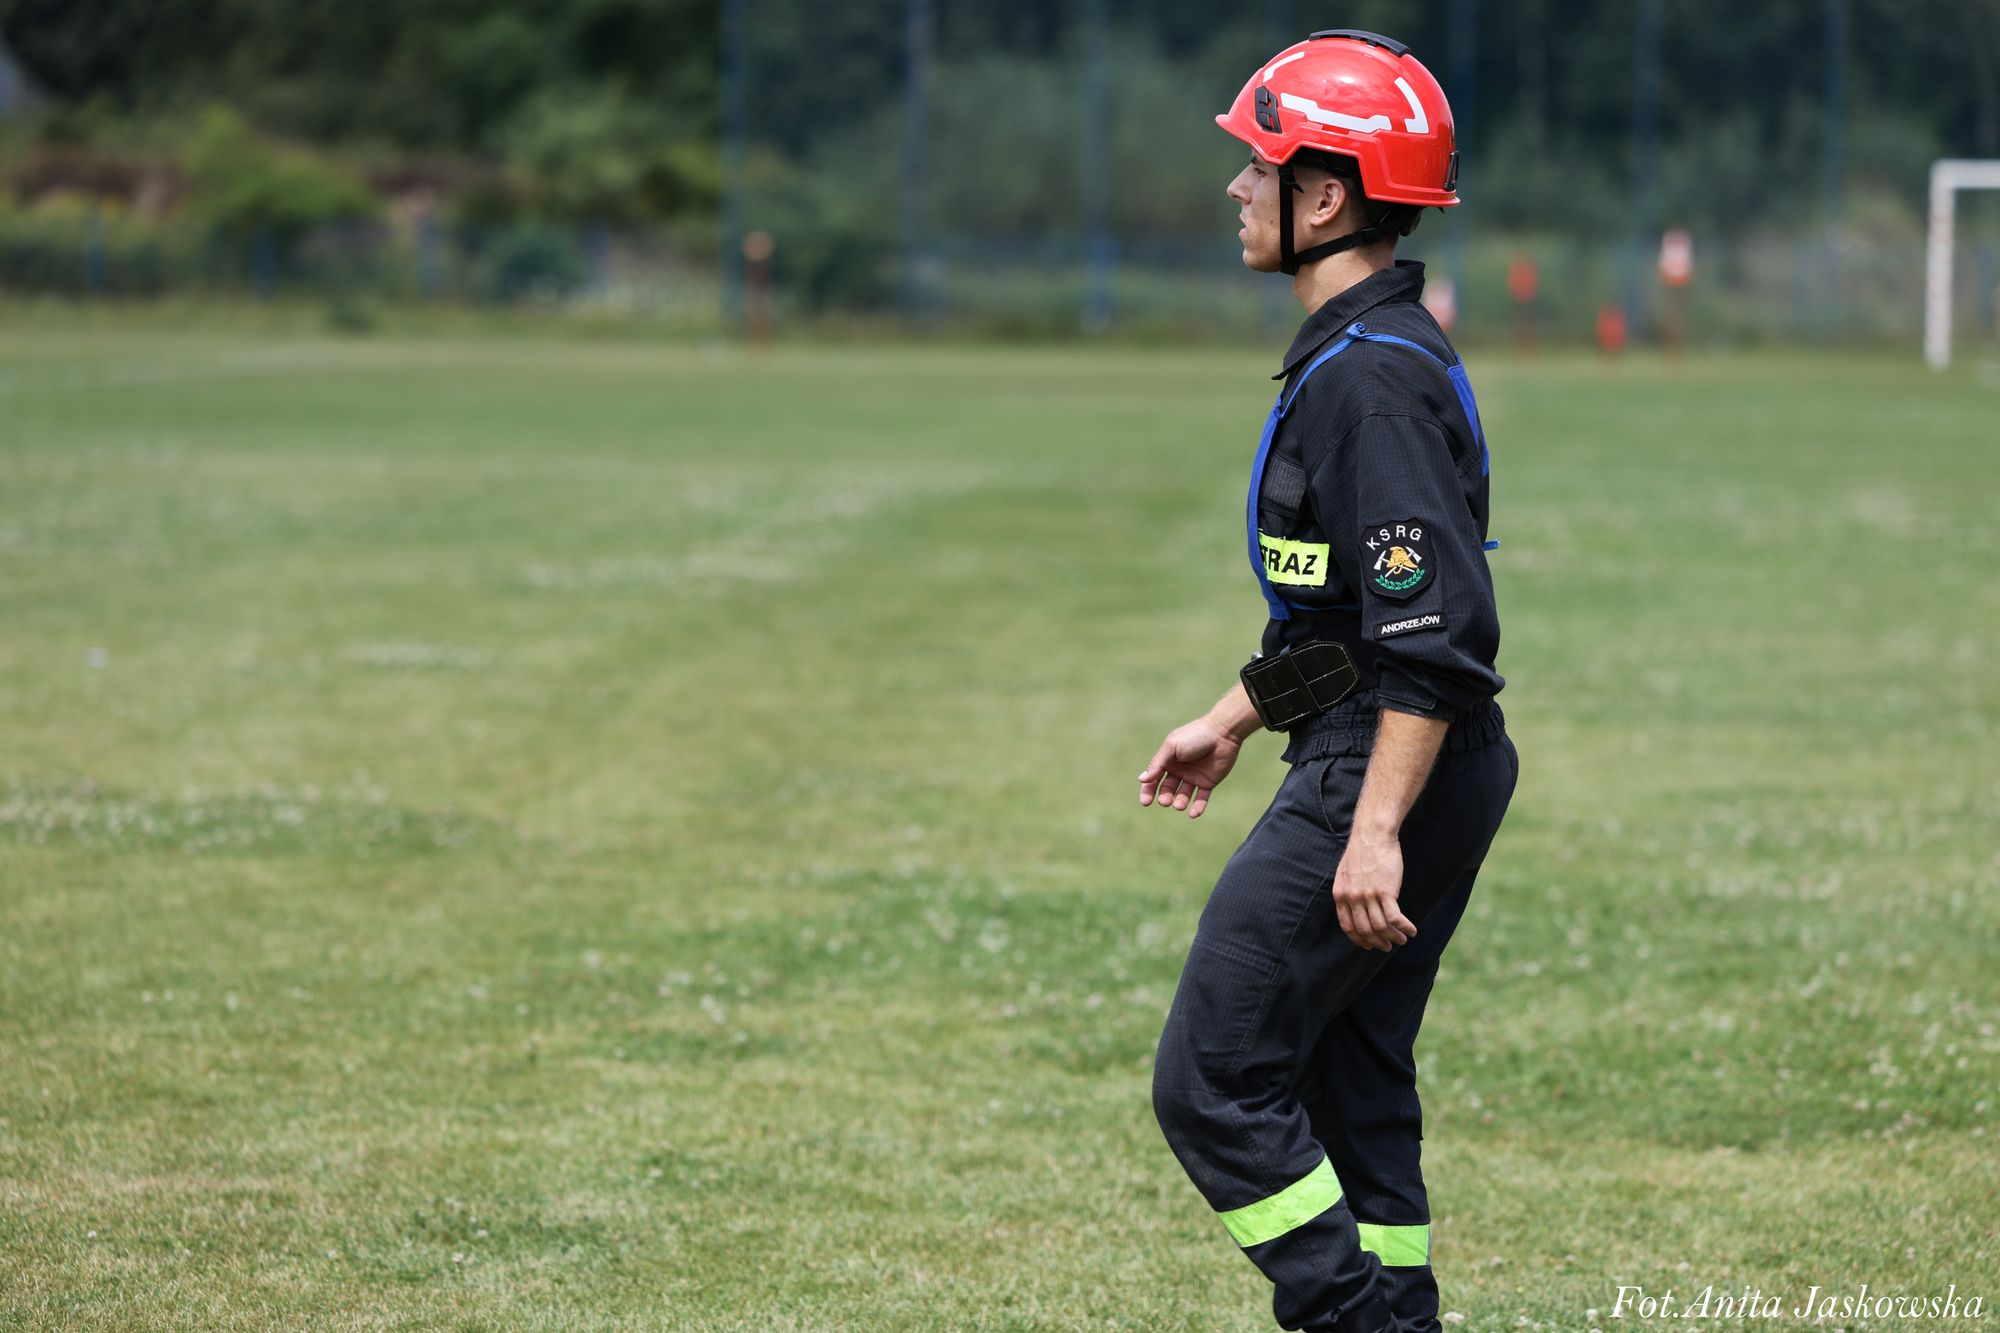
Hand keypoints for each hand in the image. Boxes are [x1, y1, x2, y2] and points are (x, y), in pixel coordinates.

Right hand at [1138, 718, 1242, 818]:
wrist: (1223, 733)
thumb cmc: (1195, 736)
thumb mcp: (1172, 747)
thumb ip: (1157, 764)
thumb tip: (1141, 780)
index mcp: (1168, 760)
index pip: (1154, 778)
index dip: (1148, 791)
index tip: (1146, 802)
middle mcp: (1179, 770)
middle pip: (1167, 789)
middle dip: (1165, 797)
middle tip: (1166, 801)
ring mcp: (1194, 777)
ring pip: (1183, 795)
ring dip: (1179, 802)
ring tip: (1179, 805)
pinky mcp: (1208, 782)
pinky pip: (1201, 798)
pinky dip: (1197, 807)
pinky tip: (1193, 814)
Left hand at [1331, 830, 1417, 950]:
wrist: (1373, 833)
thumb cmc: (1362, 850)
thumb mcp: (1346, 873)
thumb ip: (1348, 891)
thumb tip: (1355, 907)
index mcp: (1340, 895)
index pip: (1348, 926)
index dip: (1359, 939)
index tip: (1369, 944)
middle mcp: (1352, 898)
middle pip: (1365, 930)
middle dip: (1378, 942)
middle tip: (1388, 946)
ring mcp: (1368, 896)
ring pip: (1381, 927)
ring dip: (1394, 937)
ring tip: (1402, 939)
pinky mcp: (1386, 892)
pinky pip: (1395, 918)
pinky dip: (1404, 927)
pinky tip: (1412, 930)